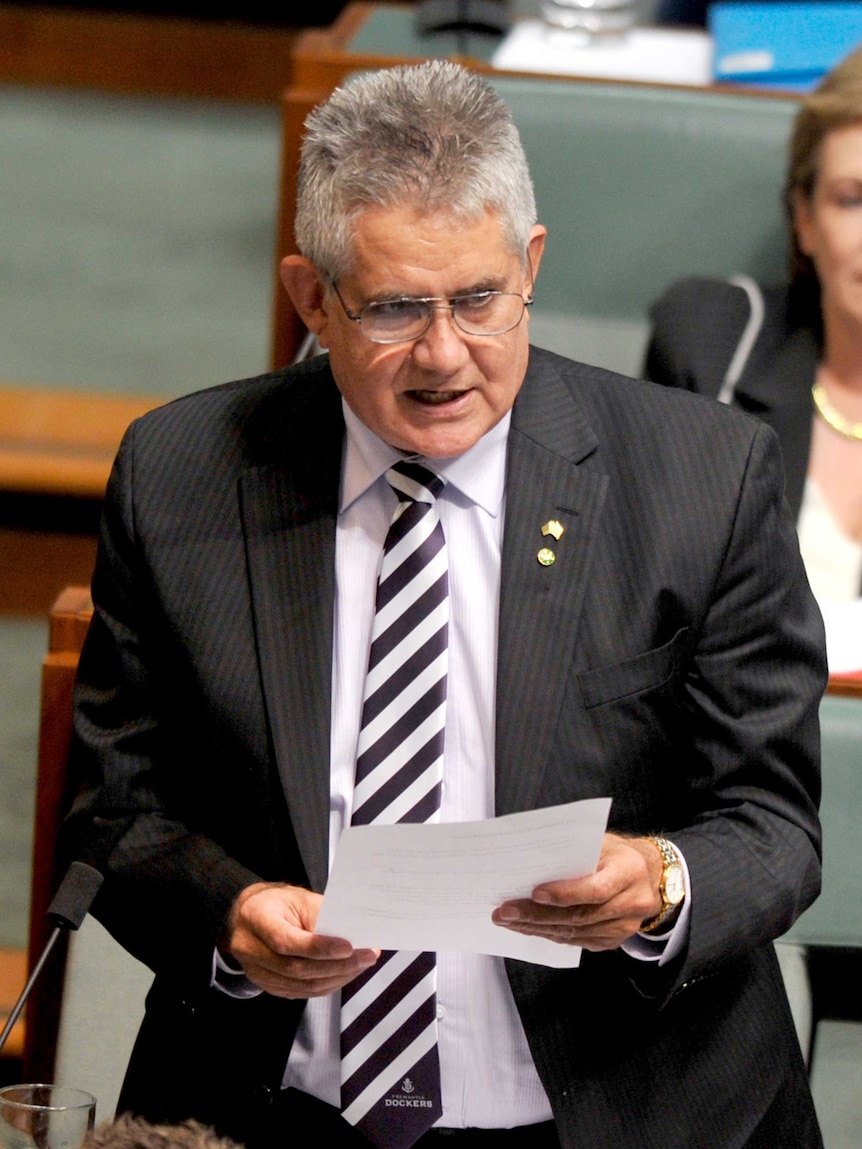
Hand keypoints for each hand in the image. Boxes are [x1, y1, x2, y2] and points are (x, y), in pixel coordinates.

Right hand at [221, 882, 378, 997]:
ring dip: (337, 978)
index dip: (320, 948)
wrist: (248, 917)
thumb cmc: (276, 903)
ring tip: (361, 965)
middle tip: (367, 956)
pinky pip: (301, 992)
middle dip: (338, 966)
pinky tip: (345, 974)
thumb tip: (350, 934)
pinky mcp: (269, 986)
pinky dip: (327, 985)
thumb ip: (320, 915)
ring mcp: (258, 973)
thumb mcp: (297, 898)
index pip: (287, 942)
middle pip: (297, 969)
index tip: (349, 946)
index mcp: (256, 920)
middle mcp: (251, 950)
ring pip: (302, 986)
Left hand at [491, 833, 662, 950]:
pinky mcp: (614, 940)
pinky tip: (529, 928)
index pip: (596, 889)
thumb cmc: (617, 854)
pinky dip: (550, 935)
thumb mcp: (602, 841)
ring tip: (508, 921)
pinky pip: (577, 941)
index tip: (534, 892)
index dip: (565, 893)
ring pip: (575, 933)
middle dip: (537, 915)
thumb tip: (532, 860)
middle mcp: (632, 902)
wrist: (650, 875)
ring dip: (537, 928)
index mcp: (629, 871)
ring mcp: (625, 926)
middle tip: (506, 911)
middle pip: (580, 916)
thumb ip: (575, 851)